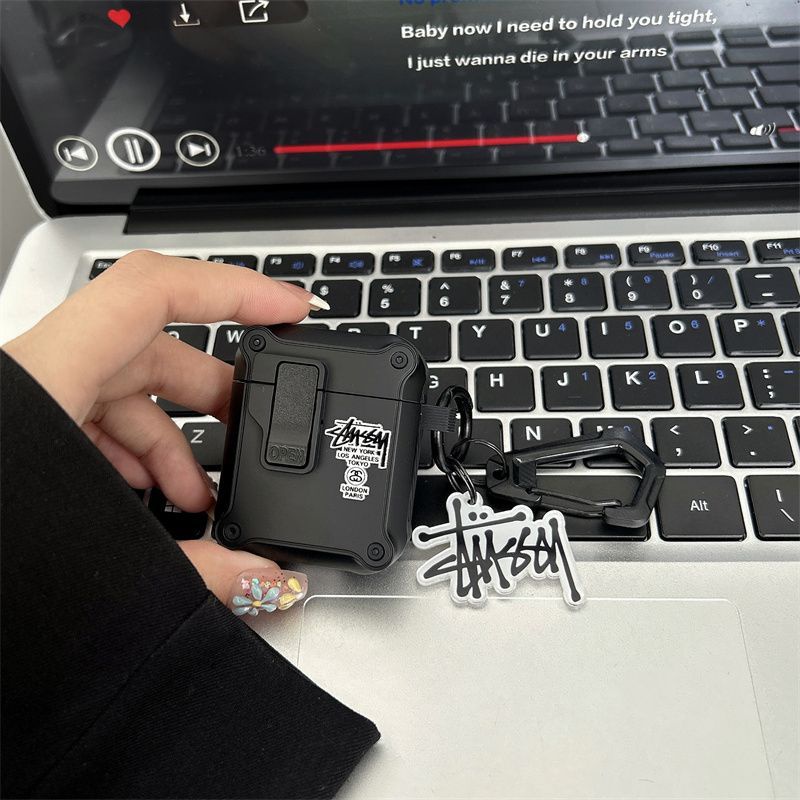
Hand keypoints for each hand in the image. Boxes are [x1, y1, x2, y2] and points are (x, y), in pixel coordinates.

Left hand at [2, 250, 320, 603]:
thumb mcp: (86, 552)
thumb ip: (191, 568)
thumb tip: (263, 580)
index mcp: (45, 374)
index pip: (153, 289)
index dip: (234, 287)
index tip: (291, 308)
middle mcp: (36, 372)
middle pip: (153, 345)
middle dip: (217, 390)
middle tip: (261, 426)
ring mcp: (29, 399)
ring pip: (124, 387)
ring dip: (174, 437)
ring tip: (203, 494)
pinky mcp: (24, 431)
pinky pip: (95, 419)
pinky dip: (135, 453)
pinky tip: (152, 498)